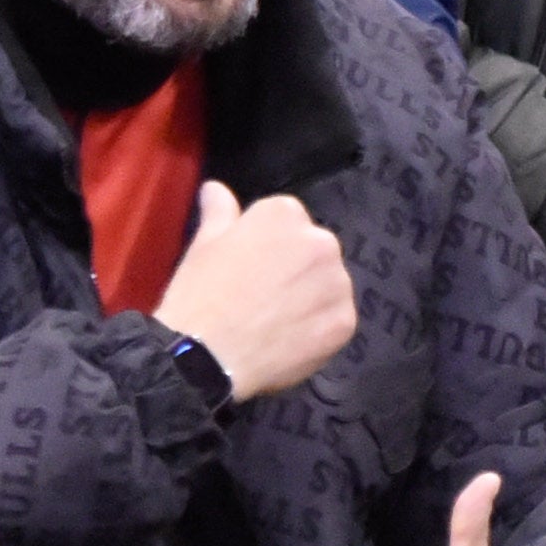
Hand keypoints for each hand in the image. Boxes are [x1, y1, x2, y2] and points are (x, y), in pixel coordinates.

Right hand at [152, 177, 355, 402]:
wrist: (205, 356)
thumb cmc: (201, 294)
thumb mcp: (204, 244)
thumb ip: (219, 211)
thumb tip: (216, 189)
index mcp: (285, 213)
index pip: (287, 221)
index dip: (267, 247)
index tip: (250, 267)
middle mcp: (321, 241)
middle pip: (314, 251)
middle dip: (295, 268)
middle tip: (262, 295)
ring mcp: (337, 283)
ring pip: (328, 285)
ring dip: (311, 298)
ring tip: (276, 321)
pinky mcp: (344, 322)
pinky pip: (336, 320)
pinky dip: (319, 330)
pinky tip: (290, 341)